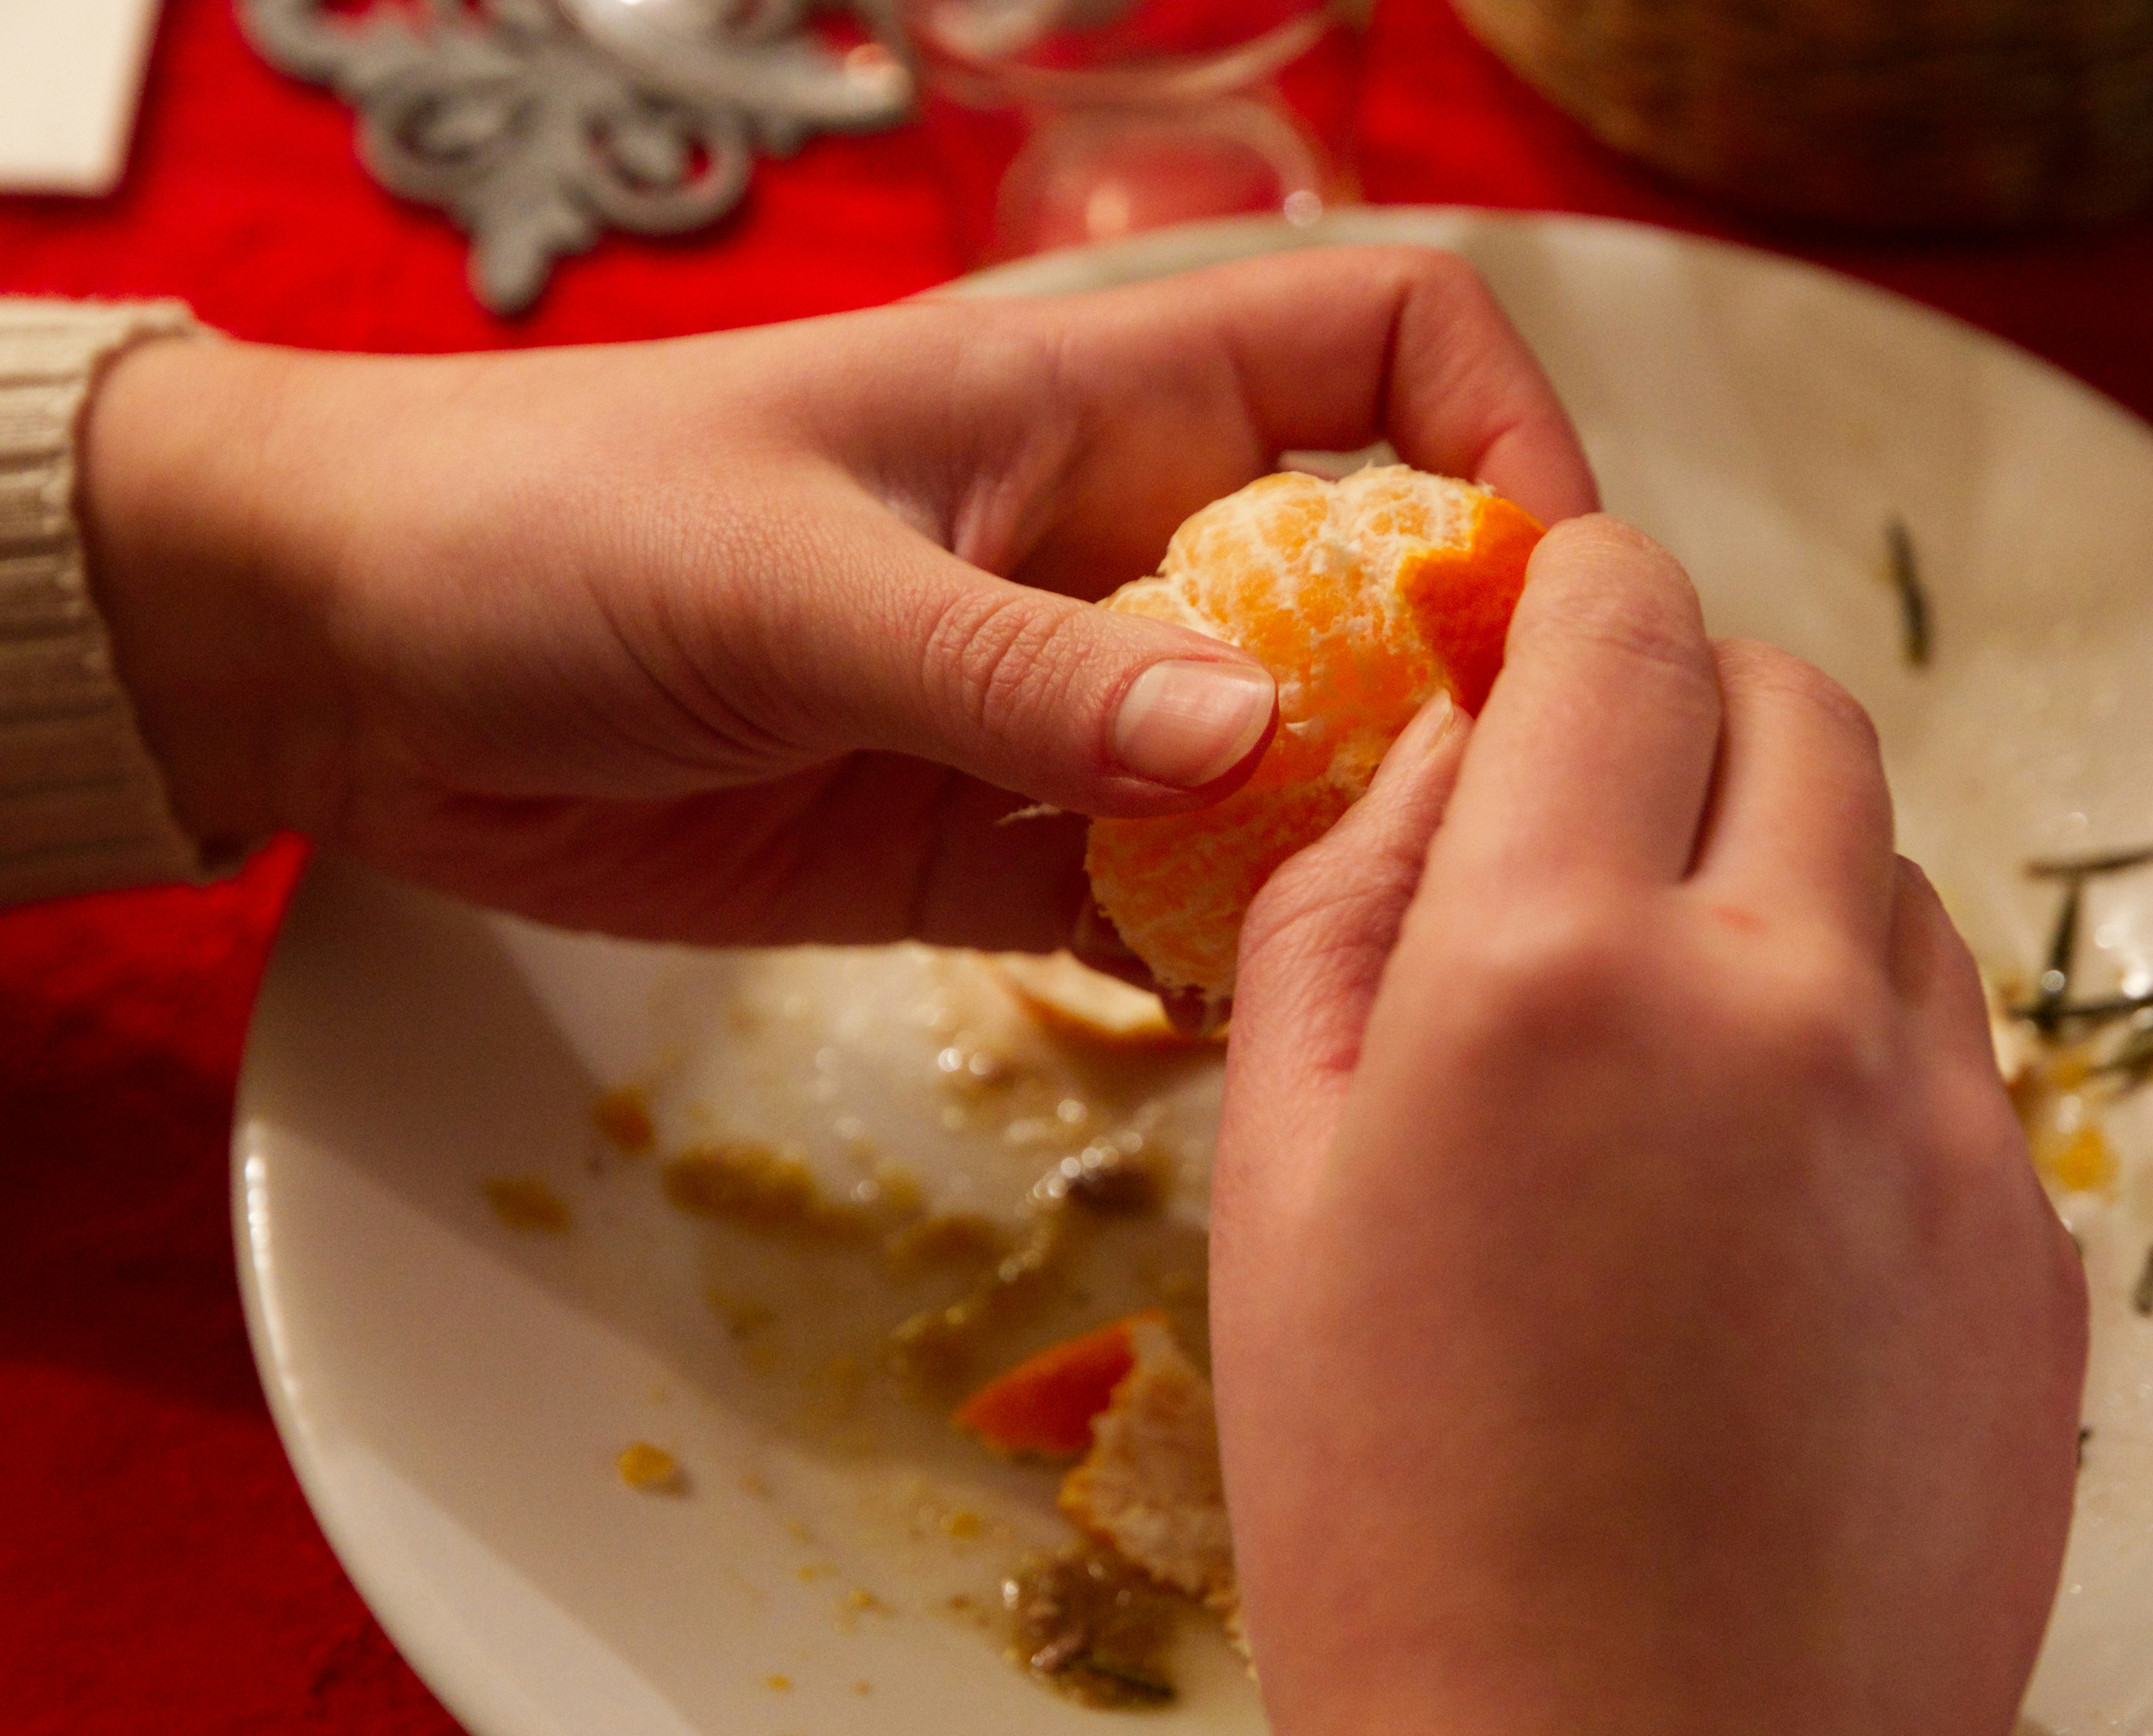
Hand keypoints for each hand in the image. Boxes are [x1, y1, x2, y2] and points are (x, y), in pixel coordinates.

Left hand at [74, 248, 1595, 944]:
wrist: (358, 658)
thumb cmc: (552, 530)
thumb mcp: (789, 582)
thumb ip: (1020, 667)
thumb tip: (1253, 740)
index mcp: (1095, 404)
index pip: (1387, 346)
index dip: (1501, 439)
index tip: (1539, 599)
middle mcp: (1113, 546)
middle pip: (1370, 591)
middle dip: (1446, 697)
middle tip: (1477, 838)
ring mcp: (1060, 702)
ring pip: (1280, 765)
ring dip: (1338, 852)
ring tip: (1376, 958)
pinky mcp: (987, 839)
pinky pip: (1155, 898)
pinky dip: (1212, 955)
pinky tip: (1245, 1023)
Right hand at [1212, 519, 2086, 1735]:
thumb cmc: (1398, 1507)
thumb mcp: (1277, 1177)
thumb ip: (1342, 908)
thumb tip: (1441, 752)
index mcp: (1553, 965)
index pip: (1622, 629)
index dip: (1578, 588)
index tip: (1548, 617)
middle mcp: (1780, 998)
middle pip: (1795, 707)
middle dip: (1694, 709)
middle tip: (1605, 808)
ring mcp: (1939, 1117)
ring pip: (1889, 870)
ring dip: (1784, 878)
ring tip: (1673, 1034)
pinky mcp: (2027, 1234)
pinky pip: (1956, 1042)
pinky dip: (1862, 1034)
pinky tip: (1764, 1176)